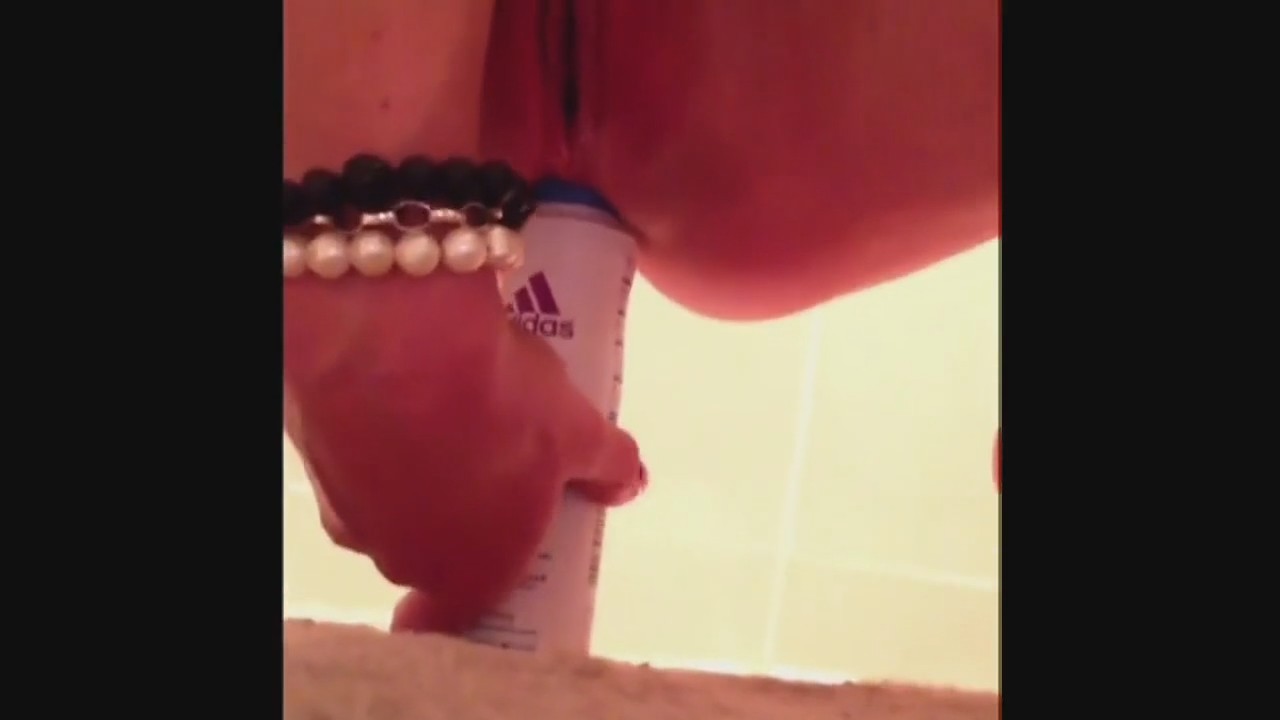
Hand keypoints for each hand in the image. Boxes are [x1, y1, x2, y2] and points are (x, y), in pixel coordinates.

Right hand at [285, 270, 645, 632]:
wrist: (392, 334)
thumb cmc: (498, 406)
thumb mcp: (576, 430)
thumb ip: (609, 466)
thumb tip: (627, 483)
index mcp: (468, 573)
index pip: (461, 617)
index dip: (474, 601)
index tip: (488, 577)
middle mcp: (400, 558)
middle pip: (430, 555)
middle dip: (458, 520)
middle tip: (490, 470)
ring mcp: (348, 510)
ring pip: (390, 504)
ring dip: (418, 476)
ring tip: (454, 417)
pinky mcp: (313, 459)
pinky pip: (356, 459)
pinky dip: (381, 438)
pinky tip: (408, 392)